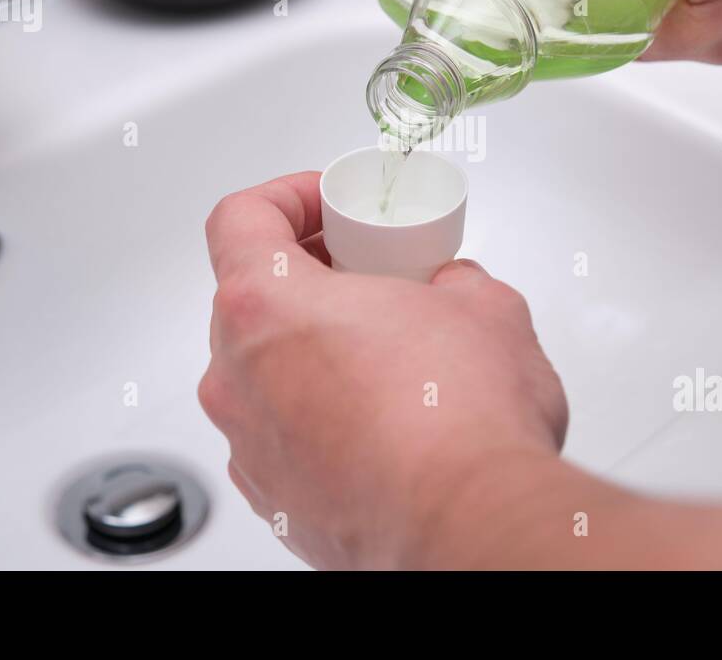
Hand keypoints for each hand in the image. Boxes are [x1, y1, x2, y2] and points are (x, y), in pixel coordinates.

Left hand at [198, 172, 567, 568]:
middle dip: (309, 276)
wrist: (470, 526)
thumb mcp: (483, 304)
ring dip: (313, 349)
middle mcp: (237, 378)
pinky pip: (283, 434)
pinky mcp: (274, 500)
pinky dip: (319, 414)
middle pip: (249, 297)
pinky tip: (384, 420)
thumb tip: (453, 290)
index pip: (240, 219)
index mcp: (266, 308)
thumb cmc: (462, 424)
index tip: (329, 204)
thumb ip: (452, 279)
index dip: (287, 196)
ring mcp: (249, 445)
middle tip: (369, 275)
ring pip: (264, 372)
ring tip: (387, 353)